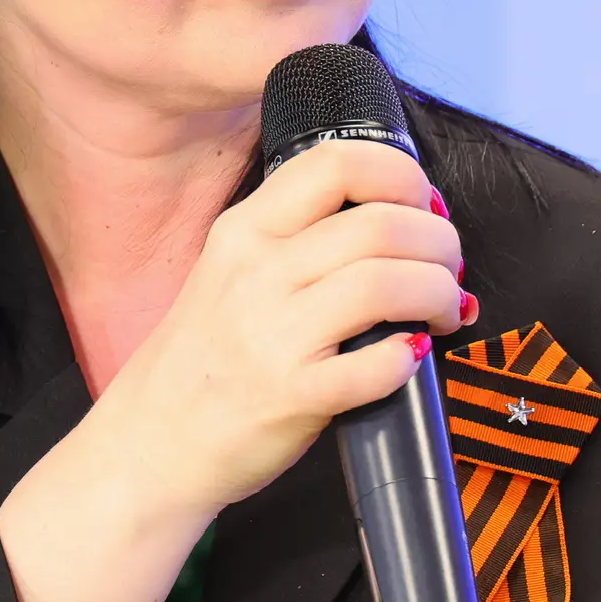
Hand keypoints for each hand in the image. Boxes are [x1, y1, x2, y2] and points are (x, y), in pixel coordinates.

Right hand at [89, 137, 472, 516]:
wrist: (152, 439)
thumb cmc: (203, 357)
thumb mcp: (231, 269)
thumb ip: (298, 239)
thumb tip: (397, 221)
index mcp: (245, 229)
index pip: (336, 162)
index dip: (401, 174)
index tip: (422, 203)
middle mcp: (257, 271)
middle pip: (381, 222)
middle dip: (440, 241)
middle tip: (448, 266)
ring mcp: (272, 333)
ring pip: (387, 281)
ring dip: (437, 293)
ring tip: (441, 310)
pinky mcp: (292, 394)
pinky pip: (377, 365)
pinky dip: (408, 358)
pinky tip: (408, 358)